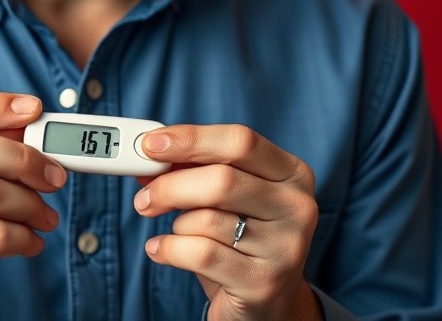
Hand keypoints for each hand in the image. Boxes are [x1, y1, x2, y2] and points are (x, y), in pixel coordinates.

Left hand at [134, 124, 321, 320]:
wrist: (270, 302)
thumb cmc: (241, 238)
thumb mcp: (226, 198)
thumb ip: (192, 170)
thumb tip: (148, 154)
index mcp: (292, 173)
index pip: (240, 142)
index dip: (191, 139)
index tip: (150, 144)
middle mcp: (297, 207)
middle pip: (221, 180)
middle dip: (170, 186)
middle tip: (144, 198)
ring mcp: (285, 247)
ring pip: (207, 219)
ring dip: (175, 225)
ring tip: (175, 233)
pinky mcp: (263, 282)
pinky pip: (200, 254)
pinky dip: (169, 249)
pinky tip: (161, 250)